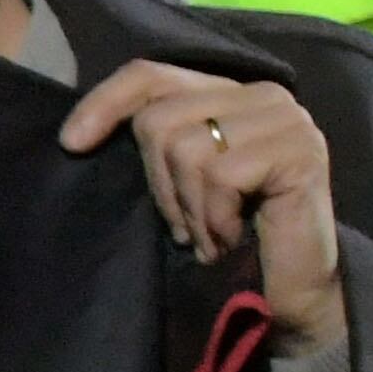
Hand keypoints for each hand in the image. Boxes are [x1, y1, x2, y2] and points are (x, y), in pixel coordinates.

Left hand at [60, 63, 344, 351]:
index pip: (153, 75)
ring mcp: (287, 119)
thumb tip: (78, 132)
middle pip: (160, 119)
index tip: (71, 144)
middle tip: (186, 228)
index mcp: (230, 94)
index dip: (105, 102)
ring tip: (213, 236)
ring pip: (187, 148)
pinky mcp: (301, 151)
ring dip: (191, 210)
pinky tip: (232, 238)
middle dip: (161, 186)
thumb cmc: (230, 242)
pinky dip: (216, 218)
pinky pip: (221, 175)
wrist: (291, 296)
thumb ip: (156, 145)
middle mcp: (262, 94)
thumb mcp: (181, 186)